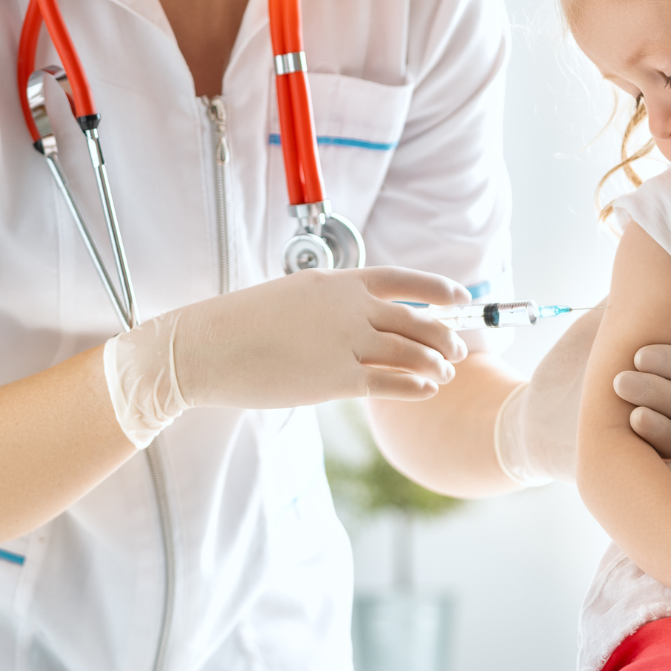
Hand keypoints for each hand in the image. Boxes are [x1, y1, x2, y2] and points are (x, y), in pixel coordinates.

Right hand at [104, 267, 468, 445]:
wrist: (208, 347)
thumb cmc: (243, 323)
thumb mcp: (295, 295)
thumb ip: (333, 303)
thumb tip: (360, 314)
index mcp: (340, 282)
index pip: (404, 280)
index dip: (438, 288)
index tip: (462, 297)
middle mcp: (350, 309)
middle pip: (416, 320)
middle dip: (444, 335)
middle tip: (457, 346)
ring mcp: (346, 343)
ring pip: (411, 353)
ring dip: (435, 363)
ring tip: (445, 371)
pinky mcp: (337, 380)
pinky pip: (391, 383)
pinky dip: (416, 386)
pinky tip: (428, 390)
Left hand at [496, 308, 670, 483]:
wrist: (540, 417)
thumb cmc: (581, 360)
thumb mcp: (607, 324)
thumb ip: (634, 296)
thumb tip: (654, 247)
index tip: (637, 352)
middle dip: (661, 383)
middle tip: (627, 371)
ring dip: (659, 413)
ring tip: (624, 401)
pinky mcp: (657, 464)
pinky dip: (659, 444)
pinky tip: (636, 427)